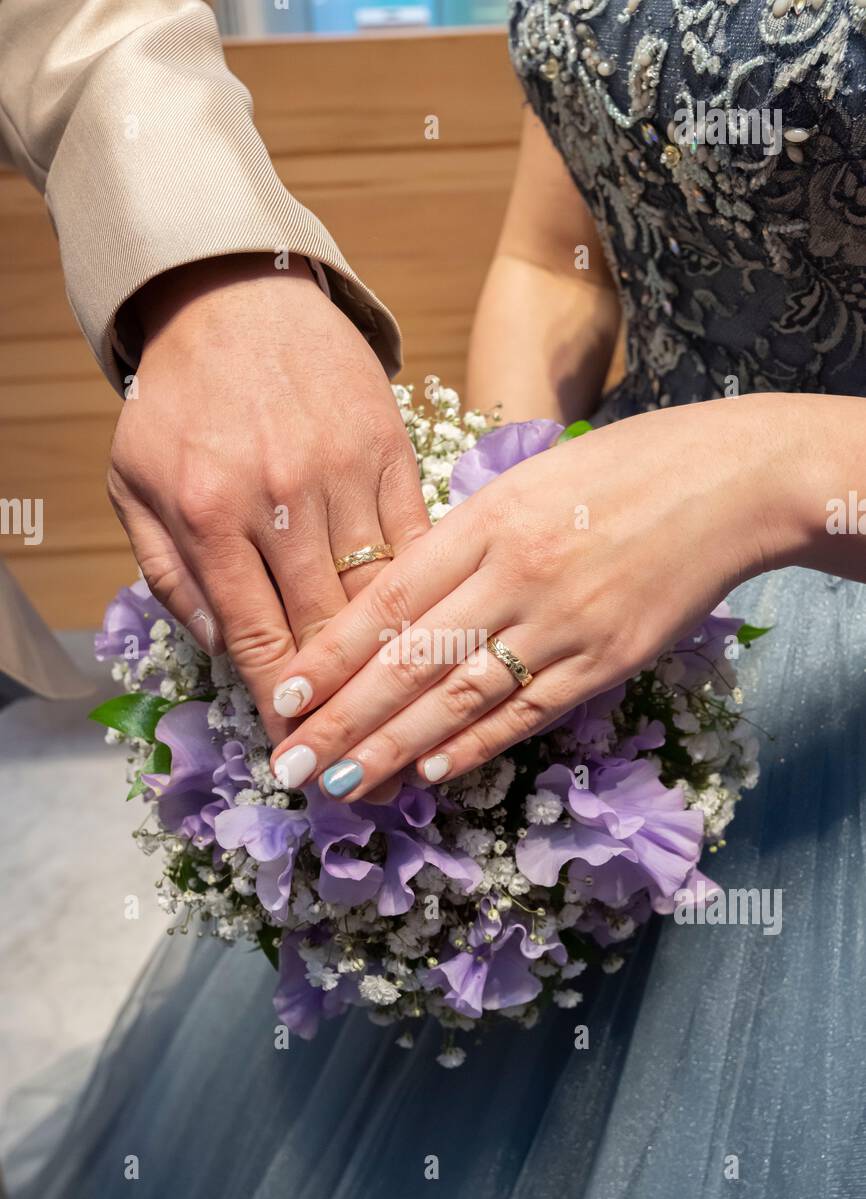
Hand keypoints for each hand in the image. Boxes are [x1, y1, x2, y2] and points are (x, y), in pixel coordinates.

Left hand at [107, 253, 428, 741]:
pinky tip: (425, 632)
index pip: (259, 638)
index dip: (284, 705)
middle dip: (339, 702)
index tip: (299, 751)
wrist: (232, 294)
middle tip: (352, 753)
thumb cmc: (178, 400)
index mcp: (210, 514)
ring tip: (396, 712)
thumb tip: (226, 651)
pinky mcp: (392, 449)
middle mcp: (282, 499)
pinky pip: (414, 541)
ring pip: (378, 592)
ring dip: (387, 661)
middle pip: (326, 628)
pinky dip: (420, 593)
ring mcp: (345, 473)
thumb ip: (172, 575)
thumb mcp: (135, 486)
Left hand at [266, 395, 807, 797]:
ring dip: (393, 748)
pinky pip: (526, 711)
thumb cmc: (623, 469)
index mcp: (486, 519)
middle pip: (409, 659)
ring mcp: (562, 622)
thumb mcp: (527, 481)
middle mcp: (515, 573)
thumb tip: (401, 603)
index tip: (282, 695)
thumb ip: (464, 539)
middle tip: (289, 766)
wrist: (730, 482)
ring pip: (458, 696)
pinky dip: (475, 746)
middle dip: (342, 720)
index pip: (386, 600)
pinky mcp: (605, 660)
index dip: (330, 655)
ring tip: (341, 786)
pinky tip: (430, 773)